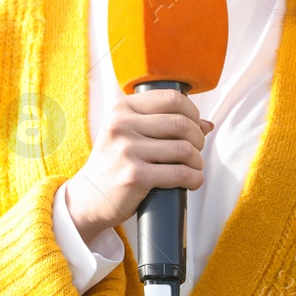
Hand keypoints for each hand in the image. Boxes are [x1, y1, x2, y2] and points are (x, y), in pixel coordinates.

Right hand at [64, 88, 213, 245]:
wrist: (89, 197)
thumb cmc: (114, 163)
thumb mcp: (128, 134)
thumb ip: (163, 123)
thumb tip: (206, 124)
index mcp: (121, 108)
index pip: (172, 99)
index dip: (192, 113)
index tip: (193, 127)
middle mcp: (122, 125)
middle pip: (182, 123)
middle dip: (198, 139)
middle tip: (195, 151)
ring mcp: (127, 150)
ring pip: (185, 149)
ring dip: (197, 161)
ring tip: (193, 167)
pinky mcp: (135, 176)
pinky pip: (180, 173)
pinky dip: (194, 178)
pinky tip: (191, 181)